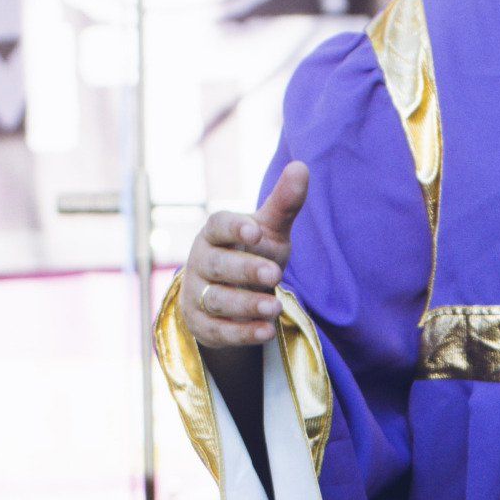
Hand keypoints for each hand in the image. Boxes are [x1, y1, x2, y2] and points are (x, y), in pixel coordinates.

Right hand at [178, 161, 309, 348]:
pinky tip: (267, 332)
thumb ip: (284, 205)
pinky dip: (242, 333)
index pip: (217, 225)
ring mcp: (197, 294)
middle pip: (216, 265)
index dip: (234, 227)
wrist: (231, 298)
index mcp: (215, 234)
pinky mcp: (202, 325)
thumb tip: (302, 166)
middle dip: (245, 269)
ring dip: (246, 304)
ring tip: (275, 306)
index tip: (255, 230)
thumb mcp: (270, 233)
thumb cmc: (252, 255)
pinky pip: (219, 331)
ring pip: (216, 299)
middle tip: (275, 275)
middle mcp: (201, 262)